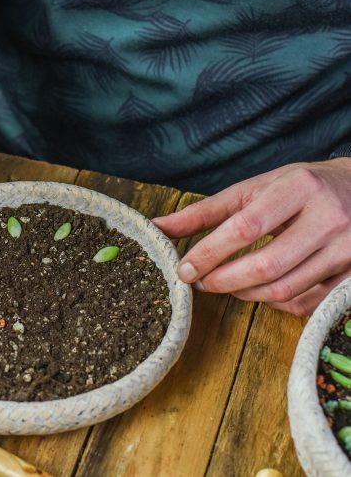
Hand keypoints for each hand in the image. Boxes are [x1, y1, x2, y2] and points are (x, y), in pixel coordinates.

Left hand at [153, 159, 350, 315]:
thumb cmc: (297, 188)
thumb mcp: (254, 189)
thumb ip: (206, 210)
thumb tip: (159, 227)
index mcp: (298, 188)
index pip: (245, 227)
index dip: (210, 253)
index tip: (184, 269)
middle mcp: (328, 218)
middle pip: (266, 265)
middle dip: (224, 281)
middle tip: (201, 282)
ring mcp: (346, 249)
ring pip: (285, 289)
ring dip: (244, 294)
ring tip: (226, 284)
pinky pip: (305, 303)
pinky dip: (274, 302)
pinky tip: (260, 290)